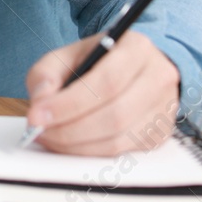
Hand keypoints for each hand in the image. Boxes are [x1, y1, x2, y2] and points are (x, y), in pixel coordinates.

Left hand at [23, 31, 179, 155]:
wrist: (134, 67)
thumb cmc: (99, 61)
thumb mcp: (70, 54)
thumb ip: (47, 73)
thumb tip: (40, 102)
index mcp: (137, 48)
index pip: (107, 82)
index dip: (70, 103)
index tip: (38, 115)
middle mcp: (158, 78)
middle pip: (114, 116)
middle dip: (69, 129)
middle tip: (40, 130)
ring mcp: (163, 110)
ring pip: (117, 140)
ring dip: (76, 145)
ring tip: (50, 137)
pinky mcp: (158, 136)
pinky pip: (120, 153)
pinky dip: (89, 152)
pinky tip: (69, 143)